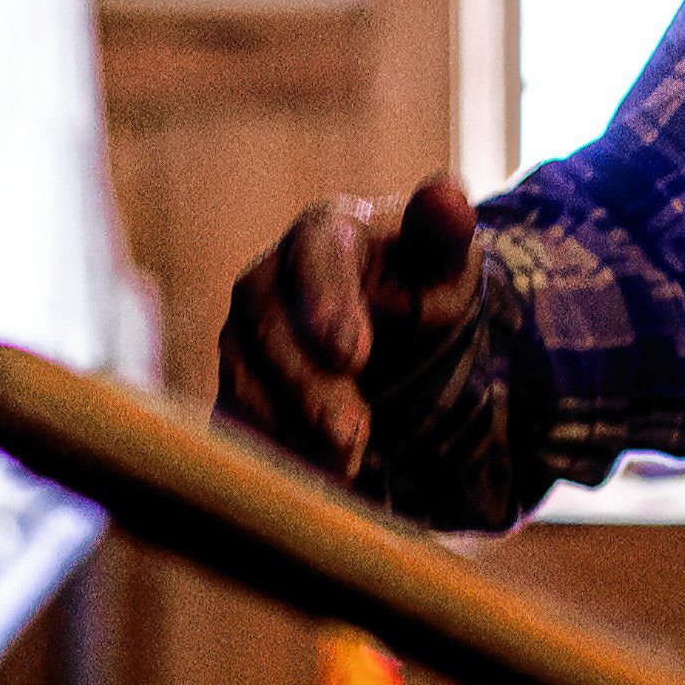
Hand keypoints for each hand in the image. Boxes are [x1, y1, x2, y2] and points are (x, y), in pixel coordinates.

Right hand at [215, 172, 480, 480]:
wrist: (402, 338)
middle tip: (351, 438)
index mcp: (322, 235)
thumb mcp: (444, 260)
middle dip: (309, 389)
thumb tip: (447, 194)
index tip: (353, 355)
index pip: (313, 257)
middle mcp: (268, 284)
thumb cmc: (423, 285)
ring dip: (287, 433)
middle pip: (269, 331)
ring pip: (244, 385)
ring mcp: (245, 342)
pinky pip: (237, 428)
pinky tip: (307, 491)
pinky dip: (268, 460)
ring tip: (341, 473)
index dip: (326, 305)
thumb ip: (444, 229)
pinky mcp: (240, 394)